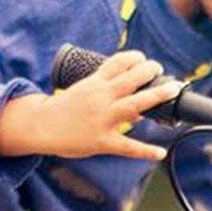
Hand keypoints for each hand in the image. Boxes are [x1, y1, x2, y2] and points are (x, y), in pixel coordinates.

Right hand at [0, 49, 180, 160]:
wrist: (39, 126)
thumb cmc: (62, 109)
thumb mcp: (82, 93)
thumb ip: (109, 96)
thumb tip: (139, 111)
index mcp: (93, 84)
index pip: (117, 63)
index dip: (134, 58)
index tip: (144, 58)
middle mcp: (100, 98)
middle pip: (130, 79)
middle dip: (148, 70)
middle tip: (160, 68)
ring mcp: (102, 119)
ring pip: (134, 105)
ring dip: (155, 96)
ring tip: (172, 89)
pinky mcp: (102, 141)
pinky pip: (128, 146)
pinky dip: (145, 151)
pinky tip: (160, 152)